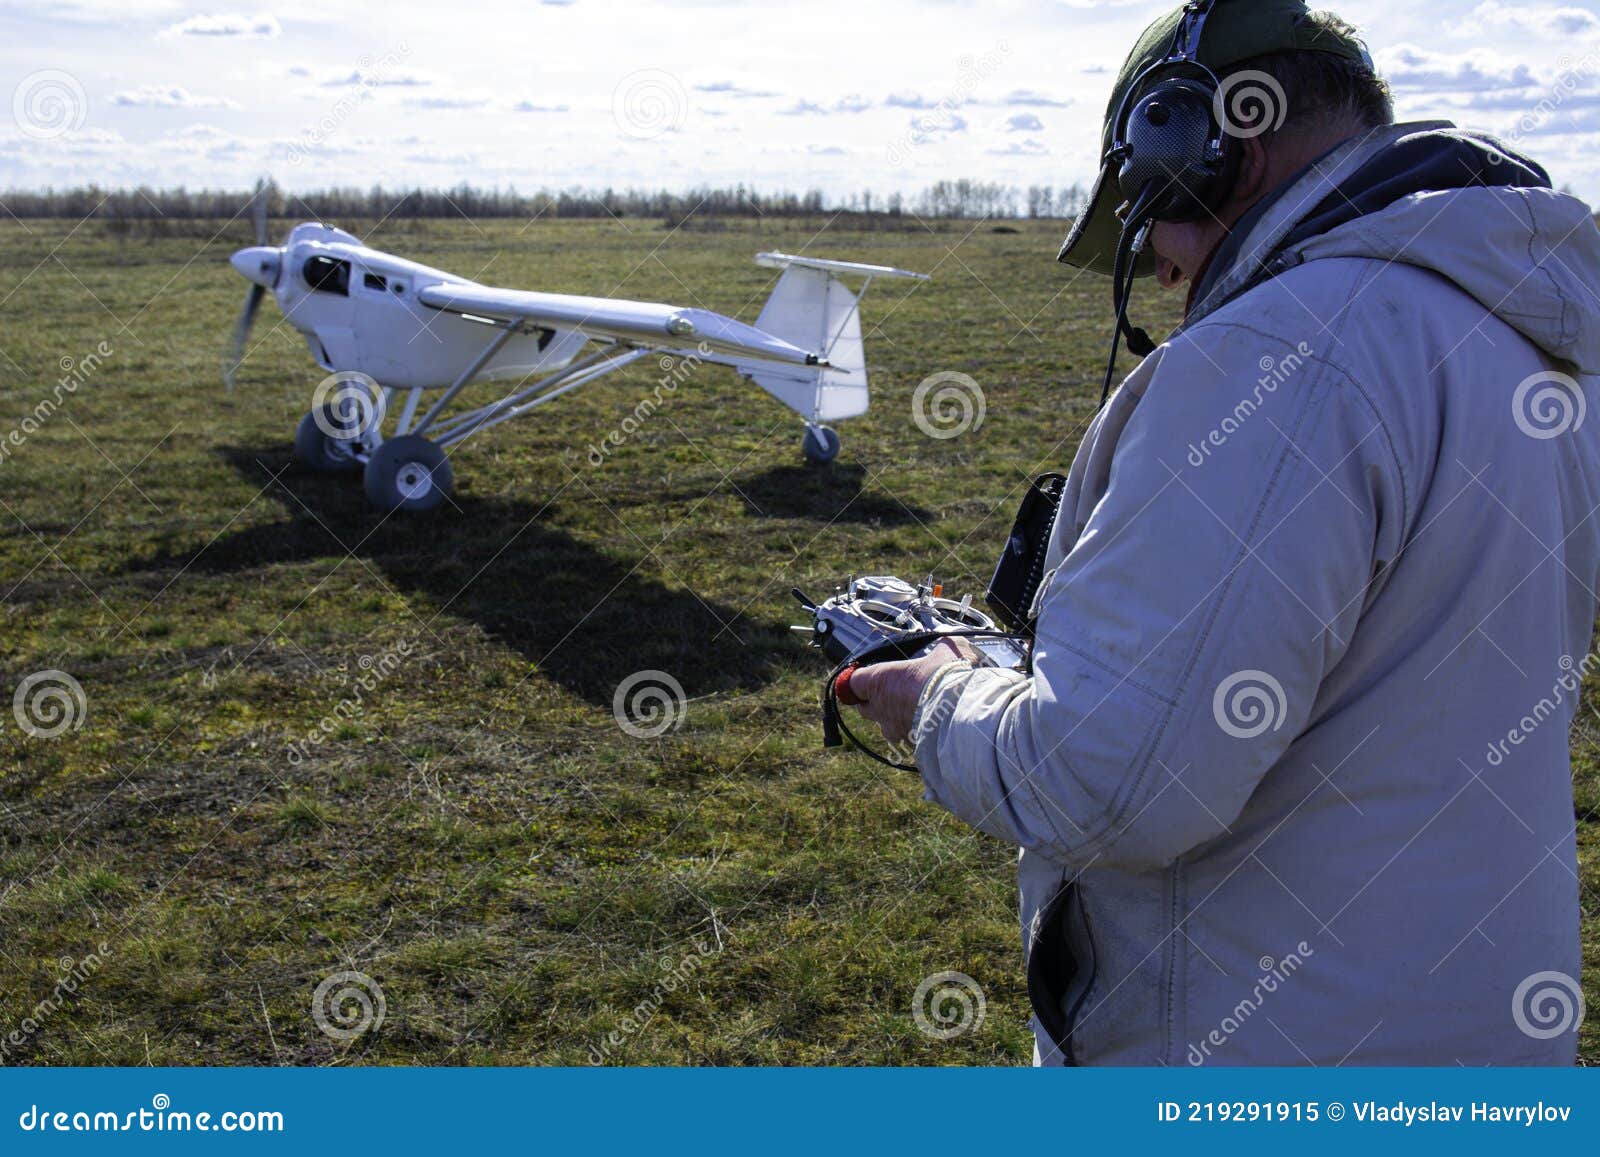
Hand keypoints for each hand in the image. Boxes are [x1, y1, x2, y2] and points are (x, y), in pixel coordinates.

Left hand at [844, 637, 977, 744]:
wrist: (962, 714)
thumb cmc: (948, 678)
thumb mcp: (948, 652)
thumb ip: (942, 647)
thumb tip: (949, 643)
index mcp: (879, 681)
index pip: (853, 682)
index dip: (857, 680)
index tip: (864, 677)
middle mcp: (881, 707)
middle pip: (865, 707)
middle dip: (874, 701)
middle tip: (890, 693)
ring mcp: (894, 729)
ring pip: (886, 726)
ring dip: (895, 719)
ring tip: (915, 710)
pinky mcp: (910, 745)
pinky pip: (906, 739)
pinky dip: (914, 732)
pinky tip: (931, 724)